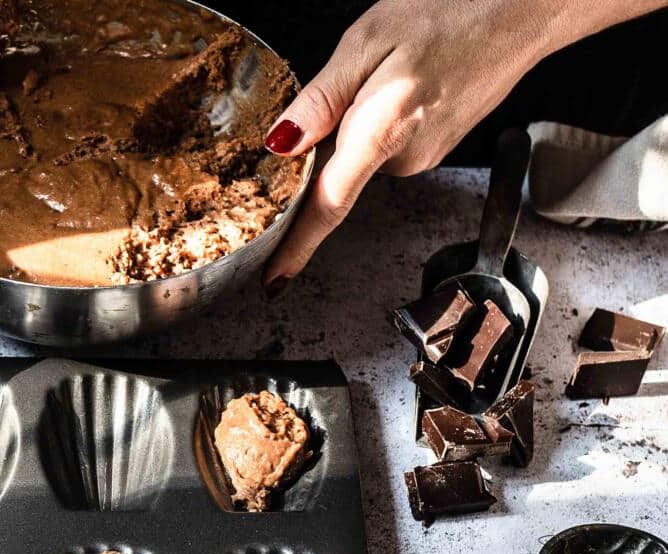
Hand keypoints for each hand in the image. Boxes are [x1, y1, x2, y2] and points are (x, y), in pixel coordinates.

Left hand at [260, 0, 666, 296]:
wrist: (526, 8)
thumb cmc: (453, 12)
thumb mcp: (366, 41)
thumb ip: (320, 99)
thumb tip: (280, 145)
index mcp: (381, 132)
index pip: (328, 206)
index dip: (296, 247)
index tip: (274, 280)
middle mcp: (406, 157)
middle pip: (338, 170)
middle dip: (324, 141)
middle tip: (347, 84)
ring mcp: (427, 155)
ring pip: (363, 151)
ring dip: (356, 120)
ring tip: (384, 70)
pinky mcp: (439, 146)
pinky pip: (389, 141)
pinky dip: (382, 116)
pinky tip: (403, 78)